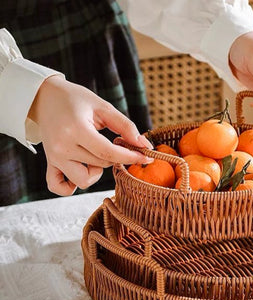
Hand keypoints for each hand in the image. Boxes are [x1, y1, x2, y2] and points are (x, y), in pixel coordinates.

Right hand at [28, 76, 152, 195]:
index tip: (146, 156)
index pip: (108, 152)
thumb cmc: (76, 100)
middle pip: (100, 165)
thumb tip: (144, 145)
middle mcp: (61, 147)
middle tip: (116, 142)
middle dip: (116, 157)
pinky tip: (82, 171)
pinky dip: (72, 186)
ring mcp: (53, 158)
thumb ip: (125, 126)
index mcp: (75, 129)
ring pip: (84, 180)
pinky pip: (59, 187)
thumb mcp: (103, 107)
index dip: (130, 156)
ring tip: (95, 153)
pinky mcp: (49, 163)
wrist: (44, 97)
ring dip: (96, 171)